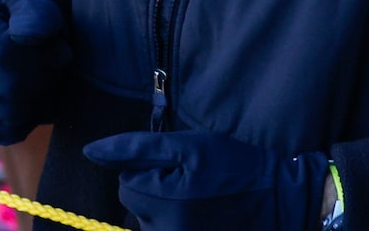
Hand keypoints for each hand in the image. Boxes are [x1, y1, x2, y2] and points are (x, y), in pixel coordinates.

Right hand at [0, 0, 69, 141]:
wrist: (23, 34)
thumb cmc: (37, 20)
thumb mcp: (42, 7)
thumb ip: (36, 17)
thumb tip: (24, 36)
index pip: (4, 52)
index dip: (41, 55)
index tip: (58, 50)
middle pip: (6, 87)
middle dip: (42, 80)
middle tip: (55, 67)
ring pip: (5, 114)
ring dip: (37, 101)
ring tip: (46, 81)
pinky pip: (4, 130)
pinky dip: (27, 120)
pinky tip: (34, 101)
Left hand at [82, 131, 330, 230]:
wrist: (279, 203)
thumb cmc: (235, 169)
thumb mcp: (190, 146)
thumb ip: (137, 148)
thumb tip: (90, 152)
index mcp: (163, 205)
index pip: (127, 184)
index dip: (153, 170)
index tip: (185, 170)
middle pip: (137, 207)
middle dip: (157, 193)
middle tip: (194, 186)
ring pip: (150, 224)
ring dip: (166, 212)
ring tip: (200, 204)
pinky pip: (166, 230)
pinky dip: (176, 224)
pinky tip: (201, 219)